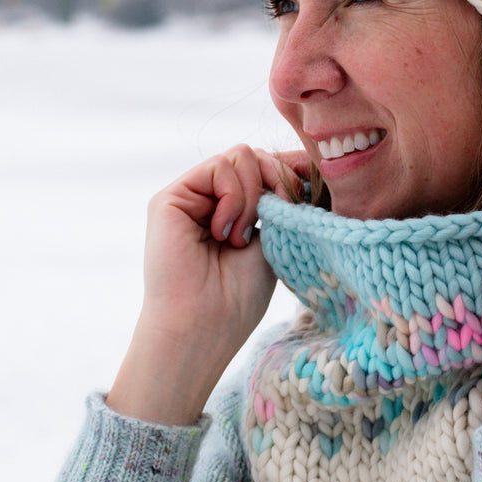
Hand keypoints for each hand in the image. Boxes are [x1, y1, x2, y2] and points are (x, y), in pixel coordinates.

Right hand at [107, 145, 305, 424]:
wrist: (205, 326)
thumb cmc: (239, 296)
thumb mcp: (274, 237)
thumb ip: (281, 198)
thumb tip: (305, 163)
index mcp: (234, 208)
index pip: (266, 166)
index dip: (292, 171)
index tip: (311, 192)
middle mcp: (209, 198)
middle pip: (256, 155)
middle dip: (279, 180)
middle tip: (279, 216)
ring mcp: (189, 196)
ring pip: (241, 155)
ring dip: (254, 196)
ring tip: (242, 237)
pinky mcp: (170, 198)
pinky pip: (219, 166)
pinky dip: (234, 197)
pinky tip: (226, 232)